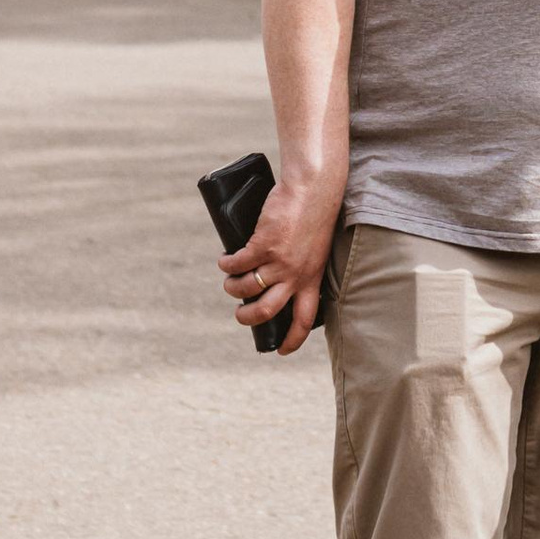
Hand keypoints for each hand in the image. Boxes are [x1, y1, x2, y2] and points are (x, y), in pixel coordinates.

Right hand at [219, 173, 341, 353]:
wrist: (315, 187)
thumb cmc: (315, 213)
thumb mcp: (314, 247)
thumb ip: (300, 264)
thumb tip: (273, 276)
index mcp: (312, 279)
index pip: (304, 319)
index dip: (293, 340)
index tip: (282, 351)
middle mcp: (296, 275)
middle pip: (267, 311)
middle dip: (247, 318)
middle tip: (240, 314)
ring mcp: (280, 261)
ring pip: (247, 289)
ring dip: (232, 288)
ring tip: (229, 281)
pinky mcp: (264, 244)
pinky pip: (238, 264)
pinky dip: (227, 265)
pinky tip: (224, 260)